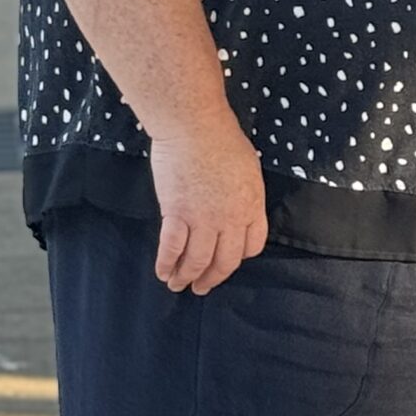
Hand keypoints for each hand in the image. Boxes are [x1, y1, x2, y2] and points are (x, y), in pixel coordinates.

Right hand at [148, 113, 267, 294]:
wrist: (195, 128)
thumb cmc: (222, 140)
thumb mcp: (247, 170)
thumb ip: (242, 195)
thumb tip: (233, 209)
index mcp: (252, 205)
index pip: (253, 245)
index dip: (238, 258)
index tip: (228, 262)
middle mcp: (231, 218)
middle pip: (225, 260)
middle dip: (212, 278)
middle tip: (202, 287)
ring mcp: (203, 218)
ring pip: (197, 261)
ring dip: (187, 277)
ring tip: (178, 285)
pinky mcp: (176, 215)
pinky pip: (172, 248)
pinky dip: (166, 264)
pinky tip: (163, 272)